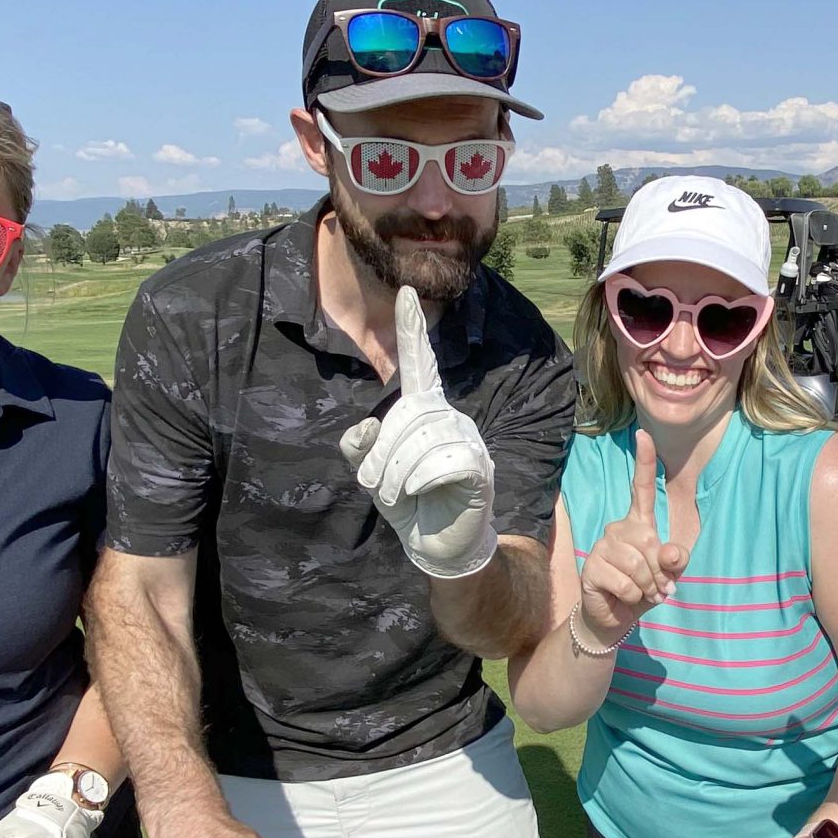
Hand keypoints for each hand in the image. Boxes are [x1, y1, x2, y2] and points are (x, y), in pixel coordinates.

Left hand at [339, 285, 497, 579]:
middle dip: (381, 457)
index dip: (412, 329)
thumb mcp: (372, 473)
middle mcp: (449, 417)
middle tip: (381, 487)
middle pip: (404, 417)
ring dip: (397, 475)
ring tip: (400, 495)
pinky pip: (443, 461)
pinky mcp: (479, 466)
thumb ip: (359, 447)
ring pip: (420, 441)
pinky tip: (425, 493)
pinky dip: (423, 481)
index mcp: (424, 411)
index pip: (418, 364)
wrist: (438, 545)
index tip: (407, 292)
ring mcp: (468, 439)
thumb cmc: (408, 502)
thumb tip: (364, 425)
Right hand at [575, 431, 689, 646]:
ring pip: (637, 563)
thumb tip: (671, 553)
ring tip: (642, 593)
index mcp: (639, 523)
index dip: (644, 461)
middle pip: (649, 542)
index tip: (643, 433)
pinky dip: (632, 596)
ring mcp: (603, 545)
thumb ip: (675, 561)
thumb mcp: (669, 575)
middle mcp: (619, 528)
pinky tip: (623, 596)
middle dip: (659, 572)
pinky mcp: (591, 566)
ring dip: (647, 586)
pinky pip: (625, 582)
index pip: (640, 487)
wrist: (615, 617)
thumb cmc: (644, 589)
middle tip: (657, 588)